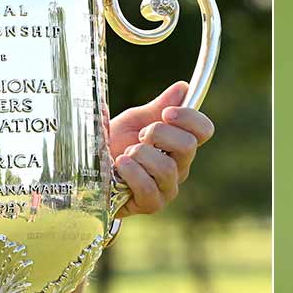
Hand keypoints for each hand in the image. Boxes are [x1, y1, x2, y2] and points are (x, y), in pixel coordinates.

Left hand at [108, 81, 215, 216]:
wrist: (89, 172)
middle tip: (140, 136)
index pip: (203, 130)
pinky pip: (148, 187)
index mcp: (179, 144)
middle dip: (160, 134)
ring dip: (140, 155)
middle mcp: (179, 167)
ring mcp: (167, 188)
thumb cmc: (114, 146)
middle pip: (189, 146)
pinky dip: (131, 173)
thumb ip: (157, 107)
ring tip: (124, 156)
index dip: (189, 118)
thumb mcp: (133, 122)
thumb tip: (183, 88)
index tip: (166, 113)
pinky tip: (119, 167)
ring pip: (167, 167)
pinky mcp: (152, 204)